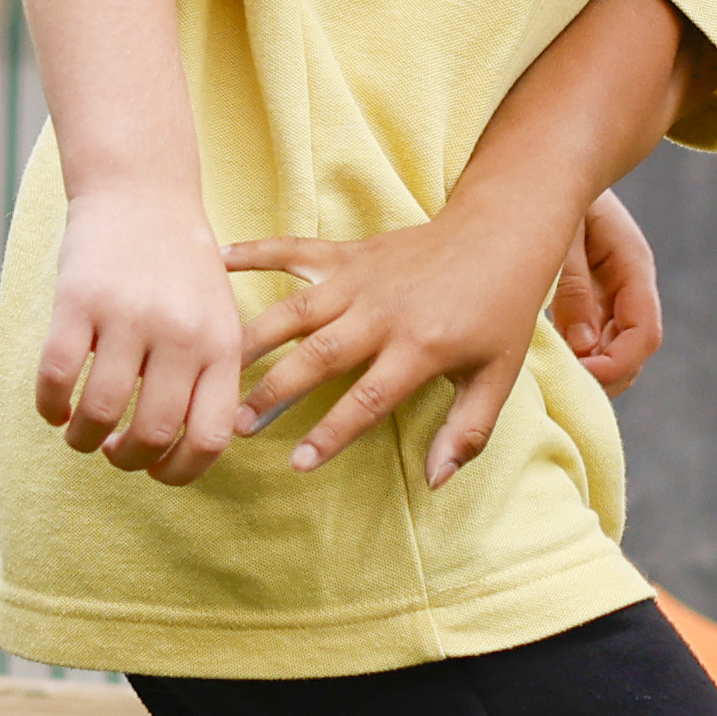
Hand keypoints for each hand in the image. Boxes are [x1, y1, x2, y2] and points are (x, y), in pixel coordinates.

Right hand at [34, 181, 256, 483]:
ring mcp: (128, 316)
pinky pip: (56, 376)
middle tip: (114, 454)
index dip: (179, 472)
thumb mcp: (219, 320)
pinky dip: (49, 406)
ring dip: (83, 439)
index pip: (209, 438)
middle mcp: (181, 335)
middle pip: (151, 433)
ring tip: (80, 434)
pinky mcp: (79, 301)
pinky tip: (53, 409)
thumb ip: (212, 379)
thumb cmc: (182, 270)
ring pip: (98, 412)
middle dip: (127, 461)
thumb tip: (190, 453)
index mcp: (222, 346)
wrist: (143, 194)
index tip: (156, 470)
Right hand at [220, 186, 590, 486]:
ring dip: (254, 341)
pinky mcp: (348, 255)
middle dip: (275, 393)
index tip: (298, 464)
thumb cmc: (500, 311)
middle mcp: (383, 313)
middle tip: (237, 426)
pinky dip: (254, 252)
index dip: (332, 434)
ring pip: (295, 311)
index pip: (368, 399)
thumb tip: (436, 481)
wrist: (501, 234)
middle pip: (318, 357)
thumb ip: (467, 431)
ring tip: (217, 371)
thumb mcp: (497, 377)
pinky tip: (214, 259)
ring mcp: (361, 280)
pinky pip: (293, 251)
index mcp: (421, 346)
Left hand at [549, 189, 663, 394]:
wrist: (542, 164)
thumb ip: (573, 286)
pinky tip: (547, 355)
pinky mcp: (587, 297)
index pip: (643, 332)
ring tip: (551, 370)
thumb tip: (582, 346)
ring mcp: (609, 294)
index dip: (616, 363)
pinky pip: (591, 340)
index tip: (579, 373)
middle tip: (560, 379)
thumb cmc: (548, 191)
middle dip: (603, 374)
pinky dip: (575, 356)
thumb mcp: (561, 233)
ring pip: (613, 351)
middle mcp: (628, 286)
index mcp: (631, 264)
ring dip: (588, 369)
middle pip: (632, 351)